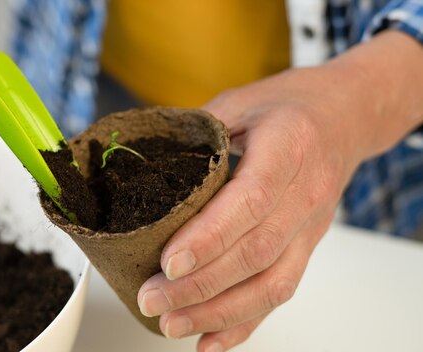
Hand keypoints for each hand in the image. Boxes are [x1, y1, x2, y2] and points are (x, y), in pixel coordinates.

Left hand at [137, 31, 422, 351]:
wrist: (346, 116)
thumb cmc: (288, 107)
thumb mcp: (239, 102)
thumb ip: (197, 135)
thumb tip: (141, 168)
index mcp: (288, 148)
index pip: (251, 201)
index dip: (210, 237)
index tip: (169, 263)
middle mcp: (305, 194)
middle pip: (256, 252)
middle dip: (200, 285)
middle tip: (152, 299)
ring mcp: (311, 226)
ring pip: (271, 284)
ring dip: (219, 312)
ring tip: (171, 323)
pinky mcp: (307, 246)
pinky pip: (281, 291)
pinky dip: (245, 322)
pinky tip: (210, 340)